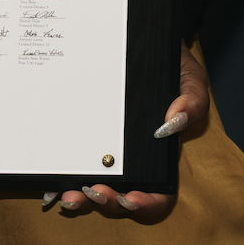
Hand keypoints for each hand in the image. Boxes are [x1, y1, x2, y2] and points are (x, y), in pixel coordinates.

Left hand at [53, 44, 209, 222]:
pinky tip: (51, 184)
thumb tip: (172, 125)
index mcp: (161, 154)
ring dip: (83, 199)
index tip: (132, 199)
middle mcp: (133, 159)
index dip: (147, 203)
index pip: (160, 193)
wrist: (142, 41)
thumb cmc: (170, 65)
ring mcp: (108, 151)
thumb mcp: (190, 78)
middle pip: (122, 197)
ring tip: (69, 195)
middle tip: (94, 192)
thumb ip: (192, 103)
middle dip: (108, 202)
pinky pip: (76, 167)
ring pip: (96, 188)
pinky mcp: (86, 139)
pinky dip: (63, 181)